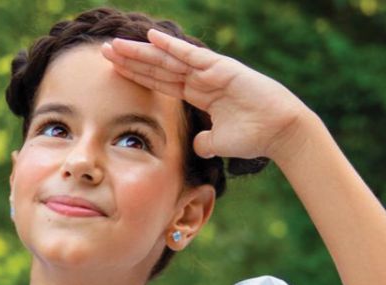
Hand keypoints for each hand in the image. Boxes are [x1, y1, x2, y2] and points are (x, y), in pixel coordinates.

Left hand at [101, 29, 311, 161]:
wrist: (280, 132)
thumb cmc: (253, 137)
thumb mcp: (218, 143)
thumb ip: (204, 142)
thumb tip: (196, 146)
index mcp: (198, 94)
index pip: (160, 82)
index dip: (136, 75)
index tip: (113, 69)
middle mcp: (201, 79)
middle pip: (158, 67)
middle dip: (131, 60)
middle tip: (104, 51)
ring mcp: (210, 71)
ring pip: (168, 60)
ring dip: (141, 52)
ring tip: (116, 45)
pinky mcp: (221, 68)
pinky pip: (191, 56)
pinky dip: (171, 46)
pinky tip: (151, 37)